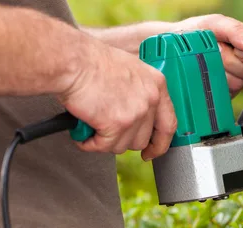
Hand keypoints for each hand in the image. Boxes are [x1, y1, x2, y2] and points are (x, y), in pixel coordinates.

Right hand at [57, 39, 176, 159]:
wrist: (73, 61)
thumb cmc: (92, 62)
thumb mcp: (129, 71)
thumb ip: (139, 94)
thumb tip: (137, 117)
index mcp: (157, 85)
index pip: (168, 124)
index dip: (160, 143)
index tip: (152, 151)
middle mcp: (150, 99)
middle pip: (142, 139)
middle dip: (123, 140)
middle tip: (108, 134)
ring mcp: (135, 113)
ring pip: (123, 146)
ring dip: (105, 141)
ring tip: (92, 126)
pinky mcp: (117, 124)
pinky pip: (104, 146)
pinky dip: (90, 143)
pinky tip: (83, 133)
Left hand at [175, 14, 242, 96]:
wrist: (173, 49)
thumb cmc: (196, 32)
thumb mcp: (215, 23)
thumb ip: (235, 30)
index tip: (236, 49)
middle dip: (230, 61)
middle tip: (217, 51)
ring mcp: (237, 80)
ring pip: (239, 84)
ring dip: (221, 73)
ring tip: (210, 62)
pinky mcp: (226, 94)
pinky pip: (227, 94)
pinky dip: (215, 84)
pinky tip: (208, 74)